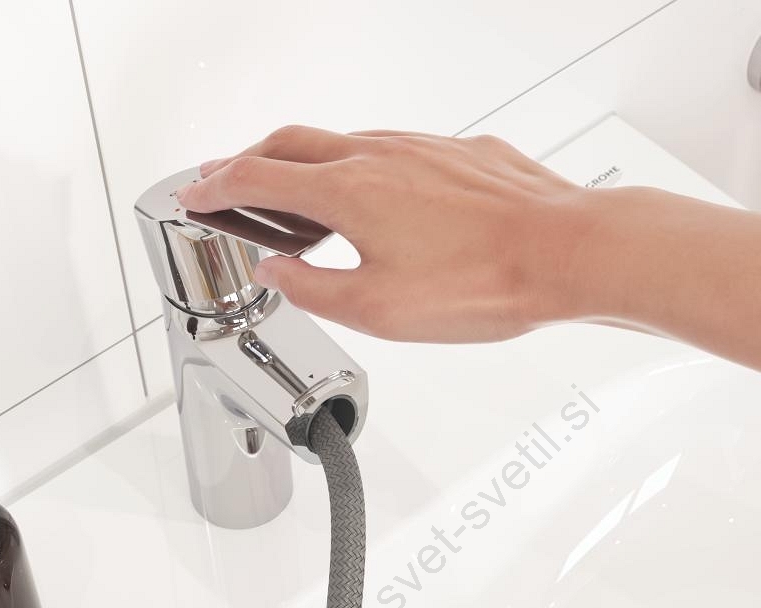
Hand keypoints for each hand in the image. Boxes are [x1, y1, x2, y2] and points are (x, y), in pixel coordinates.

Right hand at [177, 126, 599, 342]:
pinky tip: (377, 198)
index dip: (216, 188)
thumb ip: (314, 290)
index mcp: (347, 192)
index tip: (194, 195)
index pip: (257, 179)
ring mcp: (423, 148)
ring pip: (345, 143)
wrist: (566, 253)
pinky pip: (394, 152)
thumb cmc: (485, 283)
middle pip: (292, 144)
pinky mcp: (461, 154)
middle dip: (250, 161)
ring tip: (297, 195)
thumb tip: (277, 275)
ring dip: (307, 163)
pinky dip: (361, 167)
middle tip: (228, 181)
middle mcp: (380, 155)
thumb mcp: (378, 310)